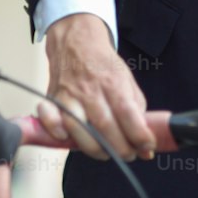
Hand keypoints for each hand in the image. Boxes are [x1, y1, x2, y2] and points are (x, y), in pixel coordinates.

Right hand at [37, 13, 155, 161]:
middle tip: (129, 155)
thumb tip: (144, 138)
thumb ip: (136, 107)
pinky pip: (49, 118)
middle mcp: (90, 90)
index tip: (148, 148)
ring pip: (78, 128)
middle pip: (105, 126)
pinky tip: (66, 138)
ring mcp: (70, 95)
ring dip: (94, 149)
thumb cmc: (103, 65)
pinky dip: (55, 131)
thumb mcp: (127, 79)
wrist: (76, 42)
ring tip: (106, 153)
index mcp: (113, 83)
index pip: (128, 113)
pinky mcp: (53, 99)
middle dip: (120, 148)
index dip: (139, 135)